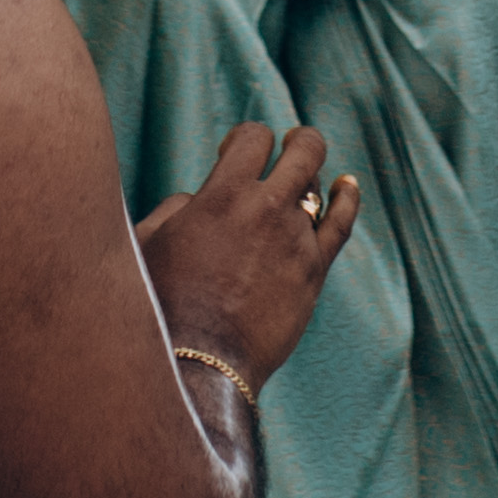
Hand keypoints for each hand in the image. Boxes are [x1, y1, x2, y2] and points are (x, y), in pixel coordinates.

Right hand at [136, 122, 356, 388]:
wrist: (199, 359)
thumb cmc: (162, 303)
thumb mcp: (149, 241)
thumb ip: (177, 207)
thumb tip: (198, 199)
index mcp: (223, 194)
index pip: (253, 138)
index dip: (245, 138)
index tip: (234, 153)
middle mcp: (266, 207)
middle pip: (303, 150)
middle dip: (296, 140)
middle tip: (288, 144)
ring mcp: (295, 238)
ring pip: (318, 187)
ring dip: (310, 176)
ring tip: (304, 174)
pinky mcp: (313, 270)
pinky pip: (341, 223)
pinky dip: (347, 198)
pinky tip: (348, 185)